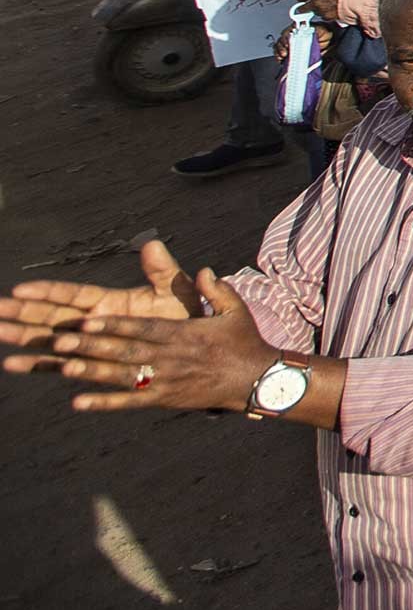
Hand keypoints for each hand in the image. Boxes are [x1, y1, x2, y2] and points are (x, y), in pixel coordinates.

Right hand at [0, 241, 201, 350]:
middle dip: (21, 311)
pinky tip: (12, 363)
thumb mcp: (175, 291)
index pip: (73, 294)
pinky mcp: (93, 363)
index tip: (20, 288)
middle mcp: (94, 322)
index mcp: (111, 302)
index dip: (48, 291)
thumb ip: (163, 271)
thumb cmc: (185, 314)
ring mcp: (90, 343)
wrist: (198, 346)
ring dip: (21, 335)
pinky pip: (61, 365)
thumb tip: (152, 245)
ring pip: (49, 338)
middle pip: (51, 315)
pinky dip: (38, 364)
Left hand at [14, 265, 273, 412]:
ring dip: (92, 372)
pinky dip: (104, 403)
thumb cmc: (244, 341)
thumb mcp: (236, 310)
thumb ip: (217, 290)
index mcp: (185, 334)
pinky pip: (130, 402)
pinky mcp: (164, 400)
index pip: (143, 328)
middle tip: (61, 341)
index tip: (87, 321)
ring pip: (123, 376)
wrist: (257, 381)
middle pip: (126, 351)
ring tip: (63, 367)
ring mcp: (166, 381)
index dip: (114, 325)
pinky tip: (78, 402)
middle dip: (93, 346)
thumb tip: (204, 270)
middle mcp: (172, 358)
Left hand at [292, 0, 344, 21]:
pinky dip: (327, 15)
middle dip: (303, 8)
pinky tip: (332, 12)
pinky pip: (325, 17)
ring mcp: (322, 12)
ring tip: (324, 8)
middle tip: (304, 8)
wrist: (356, 2)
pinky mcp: (329, 19)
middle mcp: (317, 4)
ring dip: (318, 11)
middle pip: (304, 8)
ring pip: (316, 13)